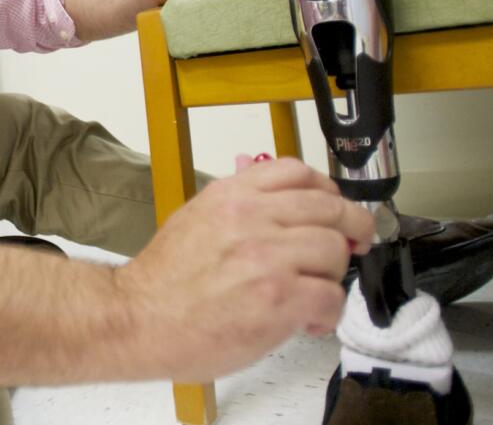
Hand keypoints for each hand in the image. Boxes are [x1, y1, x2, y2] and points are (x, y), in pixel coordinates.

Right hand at [114, 158, 373, 382]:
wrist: (137, 318)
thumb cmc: (164, 281)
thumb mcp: (197, 218)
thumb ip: (239, 205)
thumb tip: (279, 200)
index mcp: (232, 195)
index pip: (299, 172)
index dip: (327, 189)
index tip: (334, 207)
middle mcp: (252, 217)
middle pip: (330, 209)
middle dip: (351, 229)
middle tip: (354, 245)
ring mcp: (267, 257)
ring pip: (335, 251)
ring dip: (333, 276)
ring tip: (314, 293)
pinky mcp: (279, 298)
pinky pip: (332, 297)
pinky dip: (328, 313)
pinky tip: (309, 321)